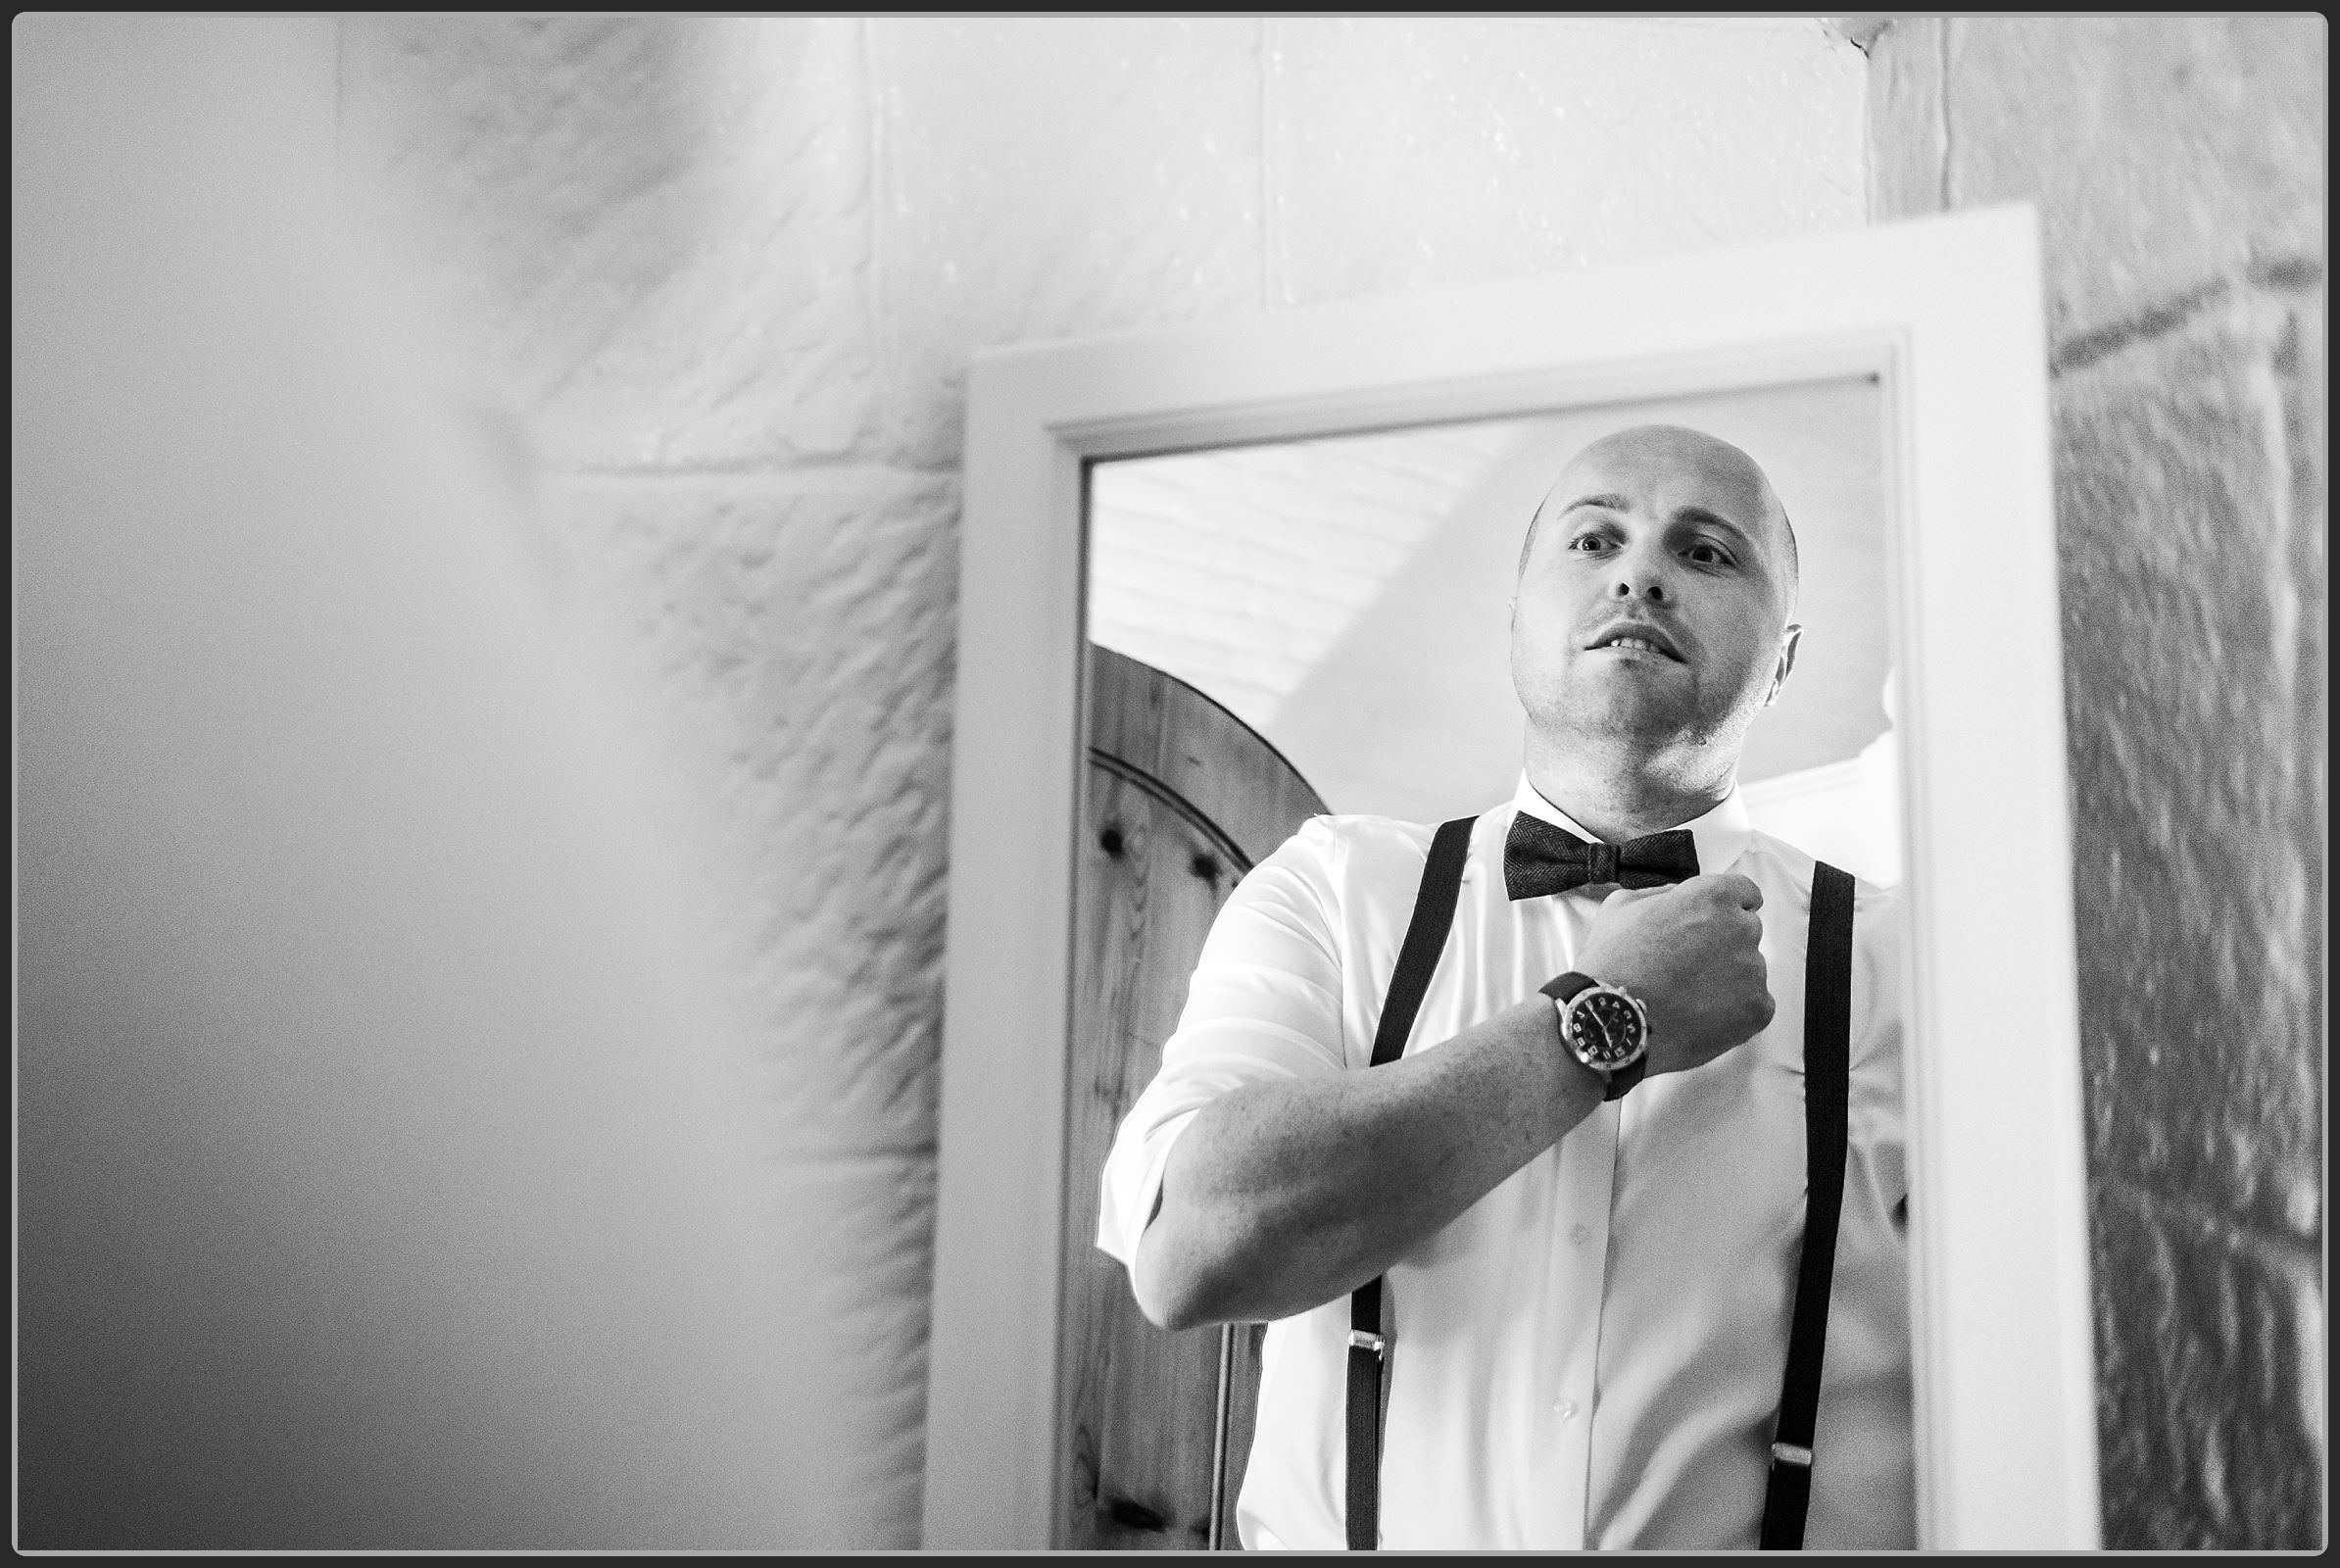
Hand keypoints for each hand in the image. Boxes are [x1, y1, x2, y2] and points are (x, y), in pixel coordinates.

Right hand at [1572, 873, 1772, 1076]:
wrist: (1611, 1020)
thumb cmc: (1612, 963)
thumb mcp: (1621, 907)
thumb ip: (1660, 894)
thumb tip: (1677, 897)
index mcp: (1711, 897)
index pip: (1745, 892)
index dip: (1728, 907)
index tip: (1716, 922)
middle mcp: (1739, 928)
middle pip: (1746, 931)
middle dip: (1723, 944)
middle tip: (1689, 965)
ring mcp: (1752, 970)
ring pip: (1750, 970)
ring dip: (1727, 978)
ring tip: (1687, 995)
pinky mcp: (1756, 1008)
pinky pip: (1756, 1004)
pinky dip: (1735, 1010)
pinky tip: (1701, 1014)